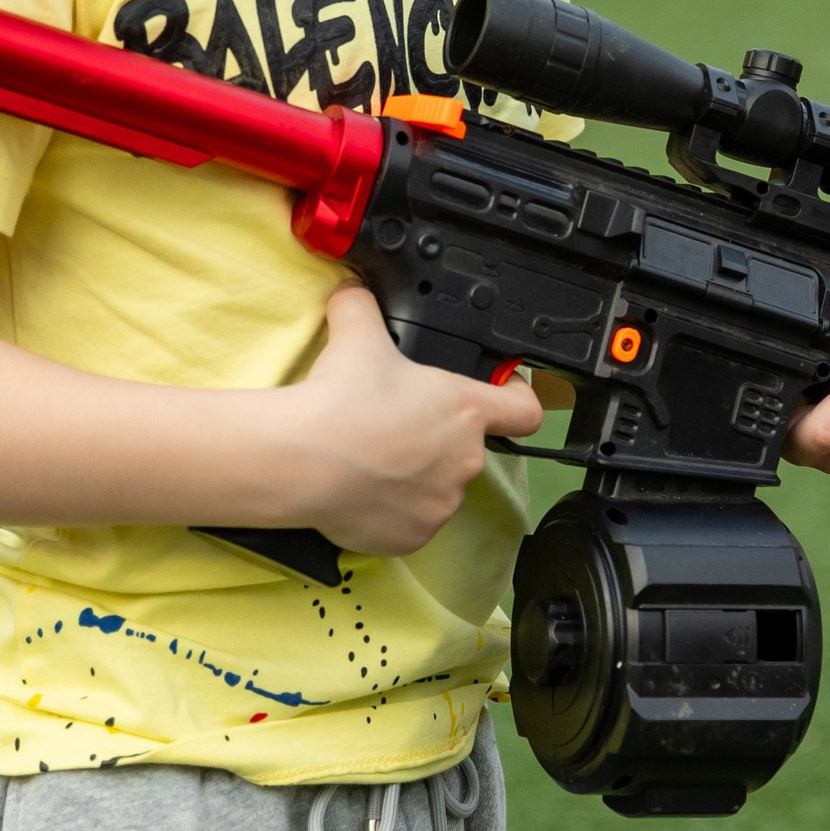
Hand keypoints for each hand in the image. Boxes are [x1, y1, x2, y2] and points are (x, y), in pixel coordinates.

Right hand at [273, 285, 544, 554]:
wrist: (305, 460)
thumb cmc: (342, 398)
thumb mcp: (356, 332)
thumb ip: (363, 307)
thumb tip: (351, 293)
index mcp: (466, 410)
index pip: (524, 410)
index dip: (514, 398)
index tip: (500, 394)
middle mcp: (466, 460)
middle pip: (465, 449)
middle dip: (436, 439)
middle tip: (394, 426)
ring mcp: (441, 504)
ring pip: (436, 488)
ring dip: (415, 477)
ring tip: (372, 462)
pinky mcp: (413, 537)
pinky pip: (409, 522)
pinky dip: (392, 512)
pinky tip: (361, 493)